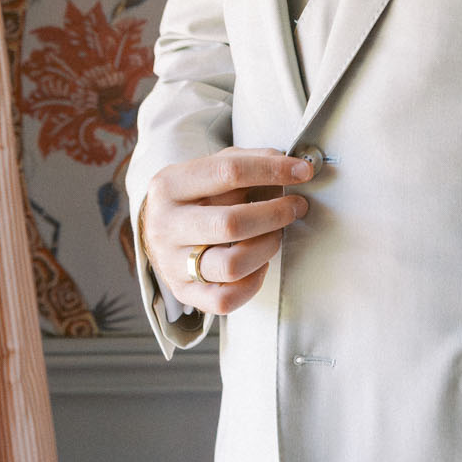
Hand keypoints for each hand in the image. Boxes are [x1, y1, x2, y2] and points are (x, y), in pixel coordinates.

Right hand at [139, 147, 312, 315]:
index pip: (228, 173)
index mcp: (170, 185)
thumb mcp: (212, 167)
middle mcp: (165, 225)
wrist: (159, 228)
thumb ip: (250, 161)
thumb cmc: (196, 195)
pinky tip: (260, 264)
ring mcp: (171, 262)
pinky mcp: (183, 292)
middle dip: (274, 214)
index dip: (271, 170)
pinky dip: (253, 283)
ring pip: (231, 265)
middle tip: (295, 207)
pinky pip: (225, 300)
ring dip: (267, 248)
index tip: (302, 171)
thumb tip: (292, 166)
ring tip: (275, 234)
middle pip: (231, 224)